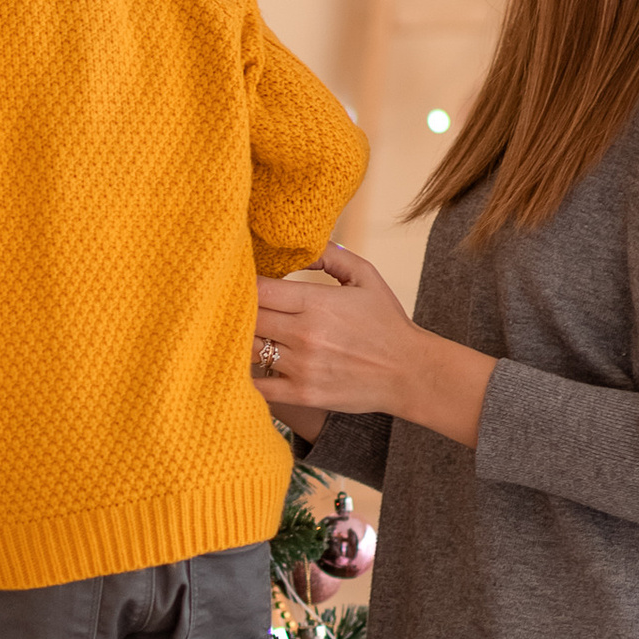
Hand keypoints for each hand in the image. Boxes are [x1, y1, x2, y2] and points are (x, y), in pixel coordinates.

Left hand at [252, 243, 497, 448]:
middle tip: (229, 307)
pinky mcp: (302, 394)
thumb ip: (331, 256)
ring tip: (236, 334)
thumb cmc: (386, 323)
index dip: (242, 285)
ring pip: (248, 350)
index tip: (238, 283)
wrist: (409, 373)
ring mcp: (302, 367)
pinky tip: (241, 367)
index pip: (259, 289)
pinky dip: (244, 376)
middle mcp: (305, 334)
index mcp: (317, 302)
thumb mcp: (366, 278)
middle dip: (235, 311)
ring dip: (238, 341)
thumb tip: (299, 245)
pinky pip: (258, 386)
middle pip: (247, 318)